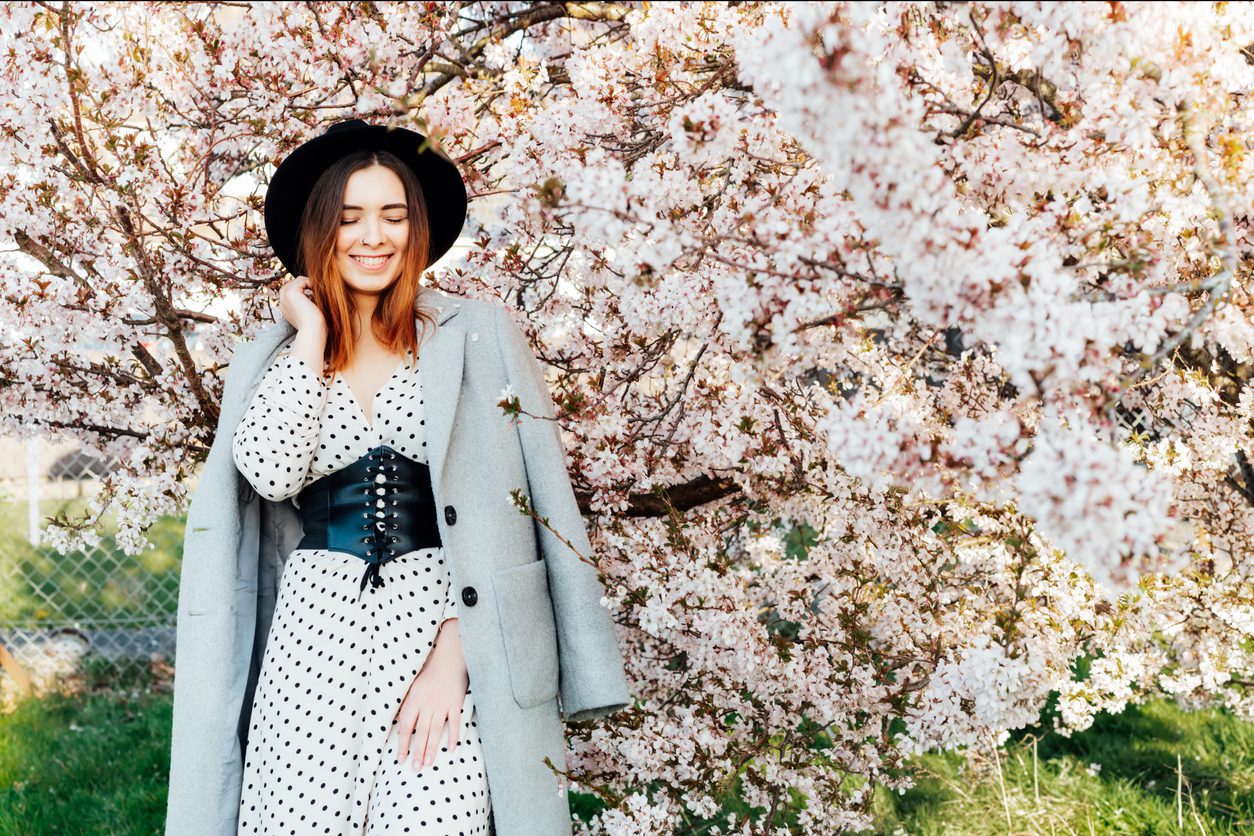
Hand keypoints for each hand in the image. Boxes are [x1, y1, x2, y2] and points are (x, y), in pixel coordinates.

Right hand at [278, 275, 324, 332]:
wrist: (312, 332)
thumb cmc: (314, 326)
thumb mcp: (309, 312)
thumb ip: (308, 302)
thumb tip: (316, 290)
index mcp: (285, 305)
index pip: (294, 289)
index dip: (306, 289)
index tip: (317, 295)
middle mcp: (282, 300)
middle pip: (295, 282)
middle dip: (308, 285)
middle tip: (319, 292)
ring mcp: (285, 295)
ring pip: (299, 280)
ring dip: (311, 284)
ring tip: (319, 293)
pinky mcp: (291, 292)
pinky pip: (302, 280)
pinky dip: (312, 284)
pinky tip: (318, 293)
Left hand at [395, 619, 468, 771]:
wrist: (450, 657)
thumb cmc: (430, 672)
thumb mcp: (413, 686)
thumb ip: (407, 705)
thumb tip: (400, 724)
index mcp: (414, 700)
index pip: (405, 726)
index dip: (403, 743)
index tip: (401, 758)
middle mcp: (427, 704)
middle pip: (421, 732)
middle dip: (417, 752)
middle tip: (415, 768)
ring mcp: (442, 704)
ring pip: (436, 730)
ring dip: (432, 748)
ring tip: (429, 763)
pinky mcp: (456, 703)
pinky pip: (455, 722)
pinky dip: (454, 736)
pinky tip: (452, 749)